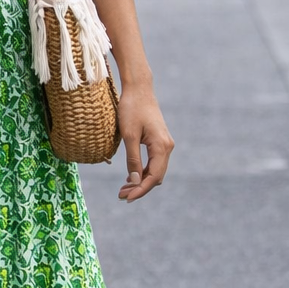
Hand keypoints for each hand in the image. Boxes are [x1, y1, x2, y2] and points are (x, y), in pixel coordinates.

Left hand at [116, 83, 173, 202]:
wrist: (139, 89)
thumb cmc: (131, 109)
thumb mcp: (129, 136)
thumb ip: (133, 160)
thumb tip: (135, 182)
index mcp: (161, 146)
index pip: (153, 177)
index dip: (140, 190)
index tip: (126, 198)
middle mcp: (167, 147)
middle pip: (156, 176)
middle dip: (140, 188)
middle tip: (121, 196)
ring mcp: (164, 143)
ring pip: (155, 170)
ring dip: (141, 181)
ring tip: (124, 189)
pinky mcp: (159, 140)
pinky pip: (154, 162)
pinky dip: (143, 171)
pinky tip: (131, 177)